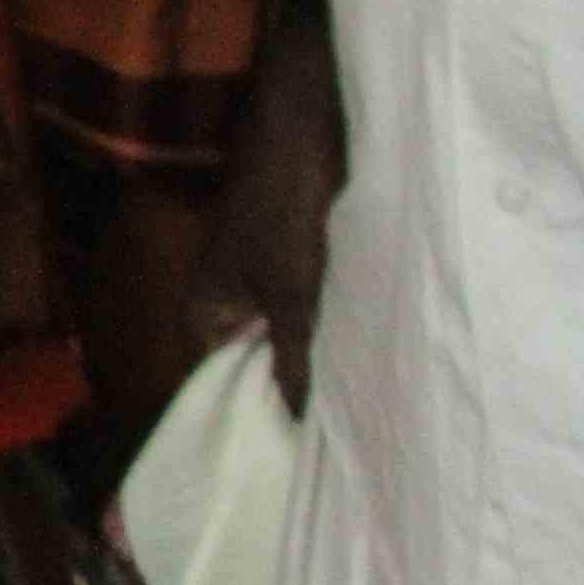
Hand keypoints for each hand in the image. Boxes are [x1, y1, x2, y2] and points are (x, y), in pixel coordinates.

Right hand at [204, 0, 341, 413]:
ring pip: (295, 342)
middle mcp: (226, 305)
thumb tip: (302, 431)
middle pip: (258, 370)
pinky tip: (381, 360)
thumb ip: (294, 361)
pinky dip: (345, 334)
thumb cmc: (288, 200)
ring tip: (370, 414)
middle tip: (347, 451)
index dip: (255, 427)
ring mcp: (265, 284)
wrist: (312, 113)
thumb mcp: (293, 290)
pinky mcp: (302, 265)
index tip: (298, 471)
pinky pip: (321, 317)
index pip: (217, 392)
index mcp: (202, 313)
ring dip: (328, 365)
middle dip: (298, 399)